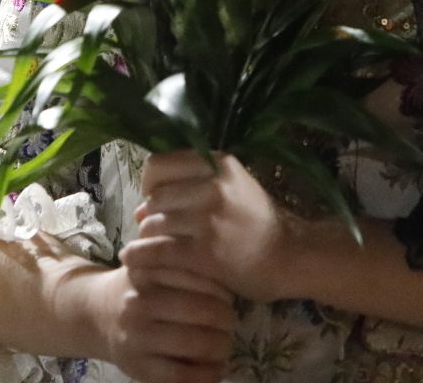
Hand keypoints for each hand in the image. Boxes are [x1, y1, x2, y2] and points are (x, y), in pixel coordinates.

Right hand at [82, 263, 235, 382]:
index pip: (200, 277)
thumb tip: (230, 274)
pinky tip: (216, 369)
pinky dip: (207, 375)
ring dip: (222, 346)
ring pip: (195, 344)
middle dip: (227, 319)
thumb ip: (185, 261)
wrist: (97, 314)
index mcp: (147, 271)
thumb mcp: (154, 262)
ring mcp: (137, 337)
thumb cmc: (139, 286)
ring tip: (225, 344)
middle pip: (202, 311)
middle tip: (231, 321)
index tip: (229, 294)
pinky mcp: (138, 368)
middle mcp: (139, 303)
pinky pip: (181, 376)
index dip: (224, 288)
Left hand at [134, 151, 295, 304]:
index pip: (159, 163)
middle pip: (154, 195)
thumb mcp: (234, 186)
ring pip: (154, 223)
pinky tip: (134, 260)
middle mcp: (213, 186)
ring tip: (152, 244)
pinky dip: (141, 256)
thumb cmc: (258, 221)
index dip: (150, 182)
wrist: (289, 257)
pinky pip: (159, 250)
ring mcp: (209, 220)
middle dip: (149, 212)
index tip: (156, 197)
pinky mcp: (205, 252)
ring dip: (148, 236)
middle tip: (156, 225)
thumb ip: (192, 186)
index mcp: (219, 163)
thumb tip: (141, 208)